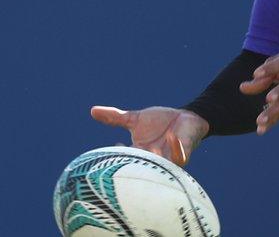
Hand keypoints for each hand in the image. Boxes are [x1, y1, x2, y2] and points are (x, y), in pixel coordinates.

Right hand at [90, 106, 208, 166]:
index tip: (116, 145)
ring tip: (151, 150)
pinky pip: (181, 156)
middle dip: (136, 164)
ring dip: (156, 159)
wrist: (186, 117)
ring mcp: (168, 158)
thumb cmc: (160, 121)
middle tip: (130, 159)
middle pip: (142, 167)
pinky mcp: (184, 153)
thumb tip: (92, 110)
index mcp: (139, 152)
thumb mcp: (135, 119)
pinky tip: (171, 137)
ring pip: (161, 166)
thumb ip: (115, 118)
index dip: (121, 155)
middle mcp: (152, 159)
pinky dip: (175, 149)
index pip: (126, 157)